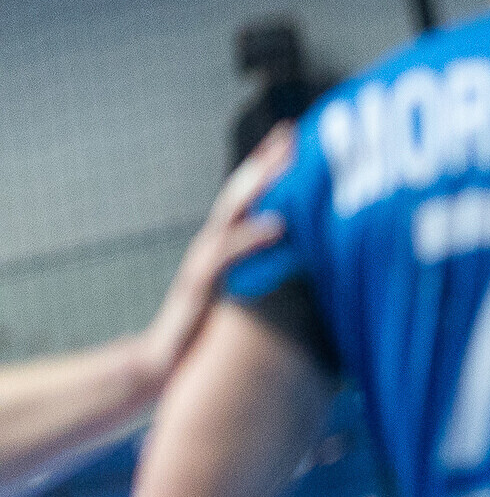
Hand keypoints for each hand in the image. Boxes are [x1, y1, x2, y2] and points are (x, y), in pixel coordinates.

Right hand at [145, 126, 293, 385]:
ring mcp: (205, 263)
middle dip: (267, 162)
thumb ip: (272, 280)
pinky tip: (280, 225)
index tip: (303, 139)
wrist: (164, 364)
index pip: (254, 199)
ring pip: (233, 214)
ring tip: (287, 162)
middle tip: (294, 132)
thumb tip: (319, 276)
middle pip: (243, 194)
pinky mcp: (201, 287)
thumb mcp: (249, 300)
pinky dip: (253, 238)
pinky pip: (229, 256)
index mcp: (228, 247)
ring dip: (261, 186)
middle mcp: (214, 247)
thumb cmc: (212, 334)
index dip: (273, 169)